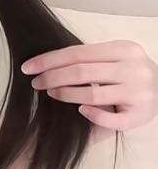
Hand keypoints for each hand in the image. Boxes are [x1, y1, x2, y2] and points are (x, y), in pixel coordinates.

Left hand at [21, 41, 157, 132]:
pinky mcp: (141, 115)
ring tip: (51, 93)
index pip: (78, 53)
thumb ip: (89, 59)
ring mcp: (139, 93)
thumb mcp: (115, 57)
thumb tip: (47, 63)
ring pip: (92, 95)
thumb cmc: (130, 72)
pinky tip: (79, 112)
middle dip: (52, 77)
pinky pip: (110, 119)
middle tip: (35, 83)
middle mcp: (133, 69)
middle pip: (81, 72)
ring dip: (66, 94)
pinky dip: (92, 115)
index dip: (50, 60)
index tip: (29, 66)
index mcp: (124, 49)